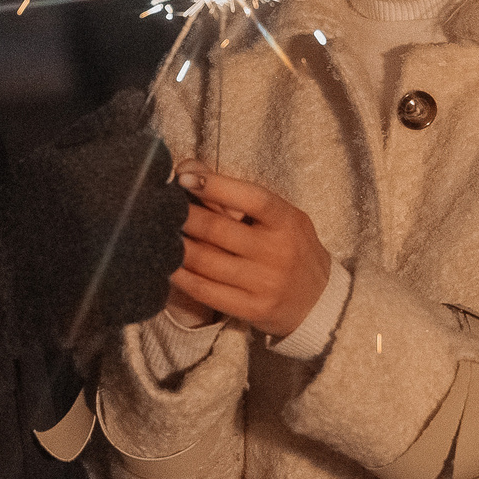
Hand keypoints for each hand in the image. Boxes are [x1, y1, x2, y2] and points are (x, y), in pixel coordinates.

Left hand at [169, 163, 334, 338]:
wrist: (320, 302)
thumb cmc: (293, 249)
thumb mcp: (281, 218)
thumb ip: (241, 196)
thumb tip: (189, 169)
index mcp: (288, 222)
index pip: (252, 198)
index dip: (216, 185)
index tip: (184, 177)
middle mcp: (278, 252)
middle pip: (218, 230)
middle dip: (183, 217)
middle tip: (161, 209)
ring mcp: (265, 283)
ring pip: (206, 261)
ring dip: (175, 246)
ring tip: (158, 234)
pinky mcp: (253, 310)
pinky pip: (206, 291)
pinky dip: (181, 277)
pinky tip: (167, 265)